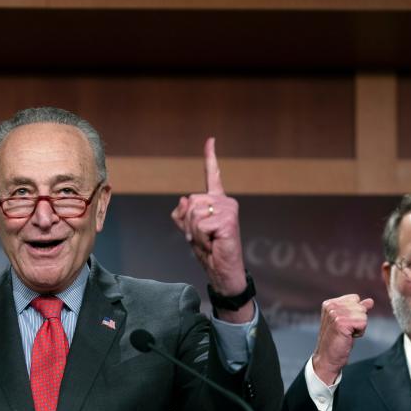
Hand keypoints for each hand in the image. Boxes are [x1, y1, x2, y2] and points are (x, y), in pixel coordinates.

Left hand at [171, 138, 250, 320]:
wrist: (221, 270)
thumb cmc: (208, 250)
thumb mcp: (189, 230)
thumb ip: (182, 214)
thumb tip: (184, 199)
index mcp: (215, 201)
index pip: (212, 175)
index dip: (210, 157)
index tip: (210, 140)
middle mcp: (224, 201)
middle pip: (190, 201)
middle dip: (188, 222)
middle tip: (201, 237)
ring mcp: (228, 209)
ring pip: (194, 213)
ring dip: (194, 232)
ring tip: (208, 240)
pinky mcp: (228, 220)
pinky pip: (200, 224)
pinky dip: (200, 238)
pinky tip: (213, 243)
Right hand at [311, 294, 374, 384]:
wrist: (327, 357)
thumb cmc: (336, 340)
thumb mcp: (347, 321)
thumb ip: (357, 309)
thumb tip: (370, 301)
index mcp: (329, 303)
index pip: (355, 298)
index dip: (355, 312)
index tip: (345, 323)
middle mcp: (331, 306)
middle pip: (360, 306)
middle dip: (358, 319)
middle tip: (346, 330)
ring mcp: (335, 314)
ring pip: (363, 314)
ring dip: (359, 327)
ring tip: (347, 334)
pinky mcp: (341, 323)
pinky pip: (363, 323)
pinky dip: (359, 332)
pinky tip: (349, 337)